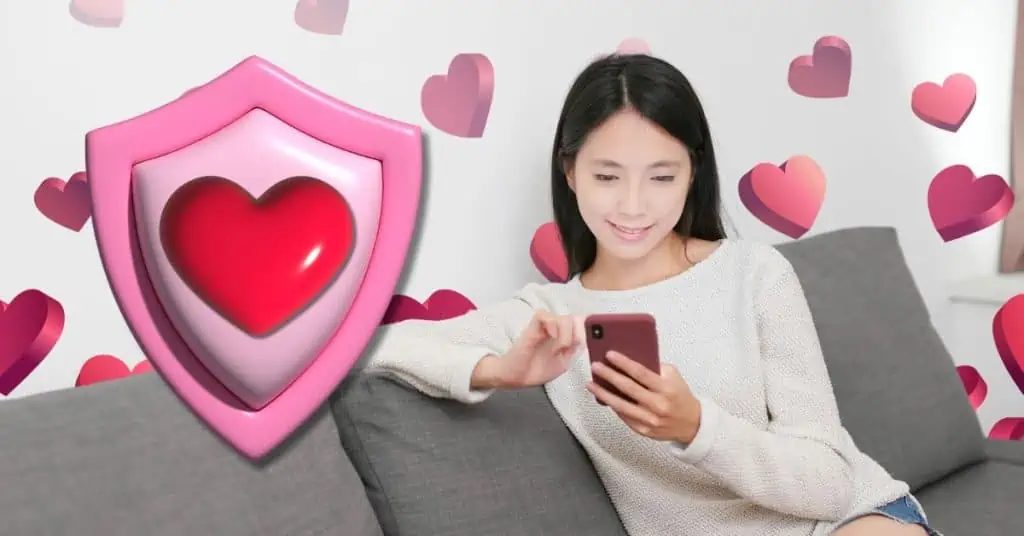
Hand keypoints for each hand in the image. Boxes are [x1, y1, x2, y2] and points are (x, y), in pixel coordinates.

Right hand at [476, 310, 583, 388]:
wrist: (518, 376)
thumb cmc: (538, 369)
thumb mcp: (564, 362)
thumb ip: (575, 349)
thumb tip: (586, 339)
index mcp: (566, 335)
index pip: (583, 322)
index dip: (590, 329)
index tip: (587, 344)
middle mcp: (558, 327)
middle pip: (578, 318)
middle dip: (579, 334)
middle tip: (571, 349)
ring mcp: (546, 325)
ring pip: (566, 318)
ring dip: (566, 336)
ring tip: (558, 350)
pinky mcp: (534, 325)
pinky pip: (547, 316)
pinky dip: (553, 328)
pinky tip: (551, 339)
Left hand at [587, 351, 701, 443]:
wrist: (692, 423)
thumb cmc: (679, 395)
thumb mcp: (673, 376)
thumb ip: (654, 368)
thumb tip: (628, 360)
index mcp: (666, 389)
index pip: (641, 373)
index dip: (623, 363)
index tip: (609, 354)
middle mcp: (657, 405)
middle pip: (627, 388)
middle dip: (609, 375)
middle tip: (595, 366)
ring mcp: (649, 420)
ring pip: (620, 405)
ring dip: (603, 394)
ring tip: (591, 384)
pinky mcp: (643, 430)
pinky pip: (623, 416)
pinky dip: (612, 406)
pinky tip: (603, 397)